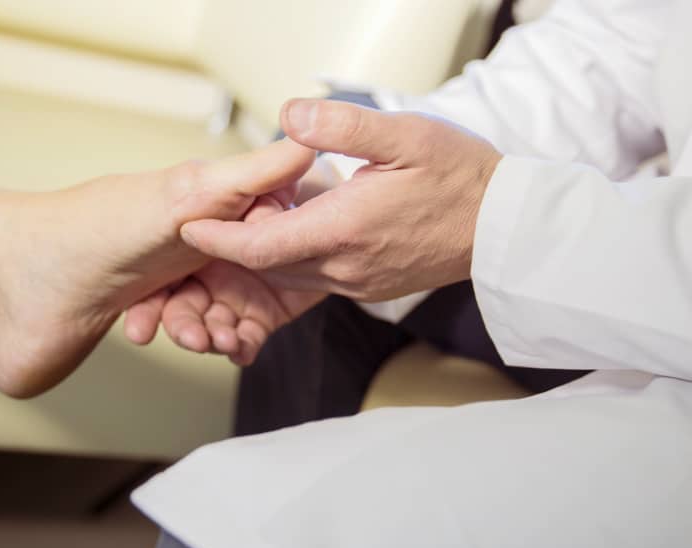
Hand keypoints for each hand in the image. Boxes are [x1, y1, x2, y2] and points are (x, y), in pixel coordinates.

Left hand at [0, 139, 314, 395]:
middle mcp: (187, 240)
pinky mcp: (136, 315)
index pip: (266, 236)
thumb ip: (246, 178)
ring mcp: (162, 278)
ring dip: (209, 328)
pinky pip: (182, 332)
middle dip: (241, 312)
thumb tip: (309, 142)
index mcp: (203, 207)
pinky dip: (181, 339)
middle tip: (223, 331)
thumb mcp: (178, 199)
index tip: (278, 296)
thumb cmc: (81, 232)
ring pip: (216, 311)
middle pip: (244, 283)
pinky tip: (148, 334)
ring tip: (187, 336)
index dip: (277, 268)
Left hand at [177, 99, 502, 300]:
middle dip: (235, 245)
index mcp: (346, 231)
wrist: (503, 227)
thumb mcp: (405, 136)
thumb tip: (290, 116)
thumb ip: (343, 127)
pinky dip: (293, 260)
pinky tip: (296, 232)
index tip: (188, 226)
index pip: (263, 247)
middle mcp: (347, 268)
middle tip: (215, 216)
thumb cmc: (460, 178)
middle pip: (269, 265)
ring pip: (290, 275)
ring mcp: (359, 284)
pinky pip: (316, 279)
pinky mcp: (370, 288)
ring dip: (264, 254)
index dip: (219, 239)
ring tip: (251, 220)